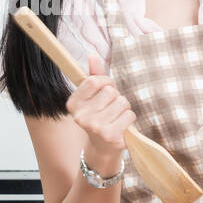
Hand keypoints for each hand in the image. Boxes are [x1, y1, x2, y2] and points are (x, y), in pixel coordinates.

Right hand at [66, 52, 132, 171]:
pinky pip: (129, 115)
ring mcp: (94, 126)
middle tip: (111, 110)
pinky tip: (121, 126)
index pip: (94, 80)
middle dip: (116, 98)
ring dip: (124, 109)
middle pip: (110, 92)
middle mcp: (80, 116)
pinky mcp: (110, 135)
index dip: (106, 82)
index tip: (107, 89)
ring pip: (122, 102)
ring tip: (116, 118)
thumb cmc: (100, 117)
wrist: (103, 147)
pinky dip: (129, 119)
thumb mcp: (94, 96)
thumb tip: (93, 55)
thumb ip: (95, 76)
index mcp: (73, 103)